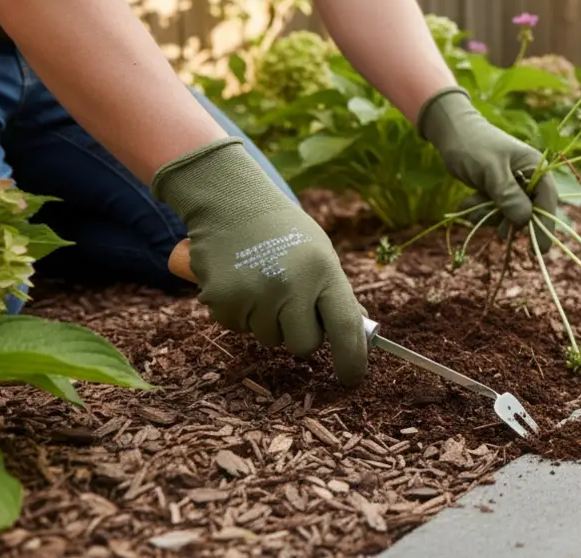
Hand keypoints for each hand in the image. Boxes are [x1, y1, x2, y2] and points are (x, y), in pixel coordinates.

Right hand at [151, 138, 368, 384]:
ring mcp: (255, 294)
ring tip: (262, 282)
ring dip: (268, 321)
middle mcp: (291, 285)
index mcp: (324, 271)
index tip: (353, 377)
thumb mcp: (320, 253)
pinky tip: (240, 282)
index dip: (352, 358)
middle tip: (292, 304)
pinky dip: (240, 314)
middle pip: (304, 344)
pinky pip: (238, 328)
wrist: (231, 202)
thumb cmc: (284, 230)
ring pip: (269, 338)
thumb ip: (335, 292)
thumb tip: (358, 333)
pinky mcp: (222, 300)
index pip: (345, 327)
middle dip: (301, 334)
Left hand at [417, 87, 558, 252]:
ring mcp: (513, 185)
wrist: (450, 132)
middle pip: (528, 212)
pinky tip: (466, 204)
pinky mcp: (498, 191)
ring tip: (469, 205)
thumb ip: (508, 195)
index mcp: (535, 167)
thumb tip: (525, 220)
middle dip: (506, 219)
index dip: (544, 225)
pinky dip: (480, 211)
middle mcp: (528, 177)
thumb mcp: (490, 169)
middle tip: (491, 226)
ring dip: (488, 216)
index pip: (547, 200)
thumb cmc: (472, 144)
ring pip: (508, 215)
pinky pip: (495, 211)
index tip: (539, 249)